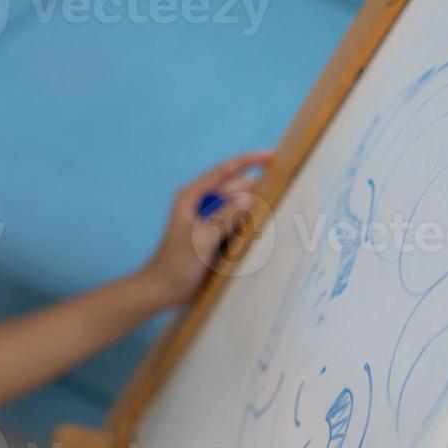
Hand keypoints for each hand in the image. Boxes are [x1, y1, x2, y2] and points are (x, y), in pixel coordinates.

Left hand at [137, 149, 273, 309]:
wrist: (162, 291)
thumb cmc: (176, 264)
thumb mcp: (201, 239)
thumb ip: (224, 217)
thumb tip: (249, 197)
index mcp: (192, 196)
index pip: (224, 171)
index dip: (248, 161)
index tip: (272, 156)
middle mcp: (201, 203)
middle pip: (234, 188)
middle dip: (256, 187)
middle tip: (285, 188)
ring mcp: (208, 219)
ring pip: (238, 205)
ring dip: (255, 205)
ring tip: (281, 204)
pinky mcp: (214, 235)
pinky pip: (237, 223)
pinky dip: (250, 222)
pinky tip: (266, 226)